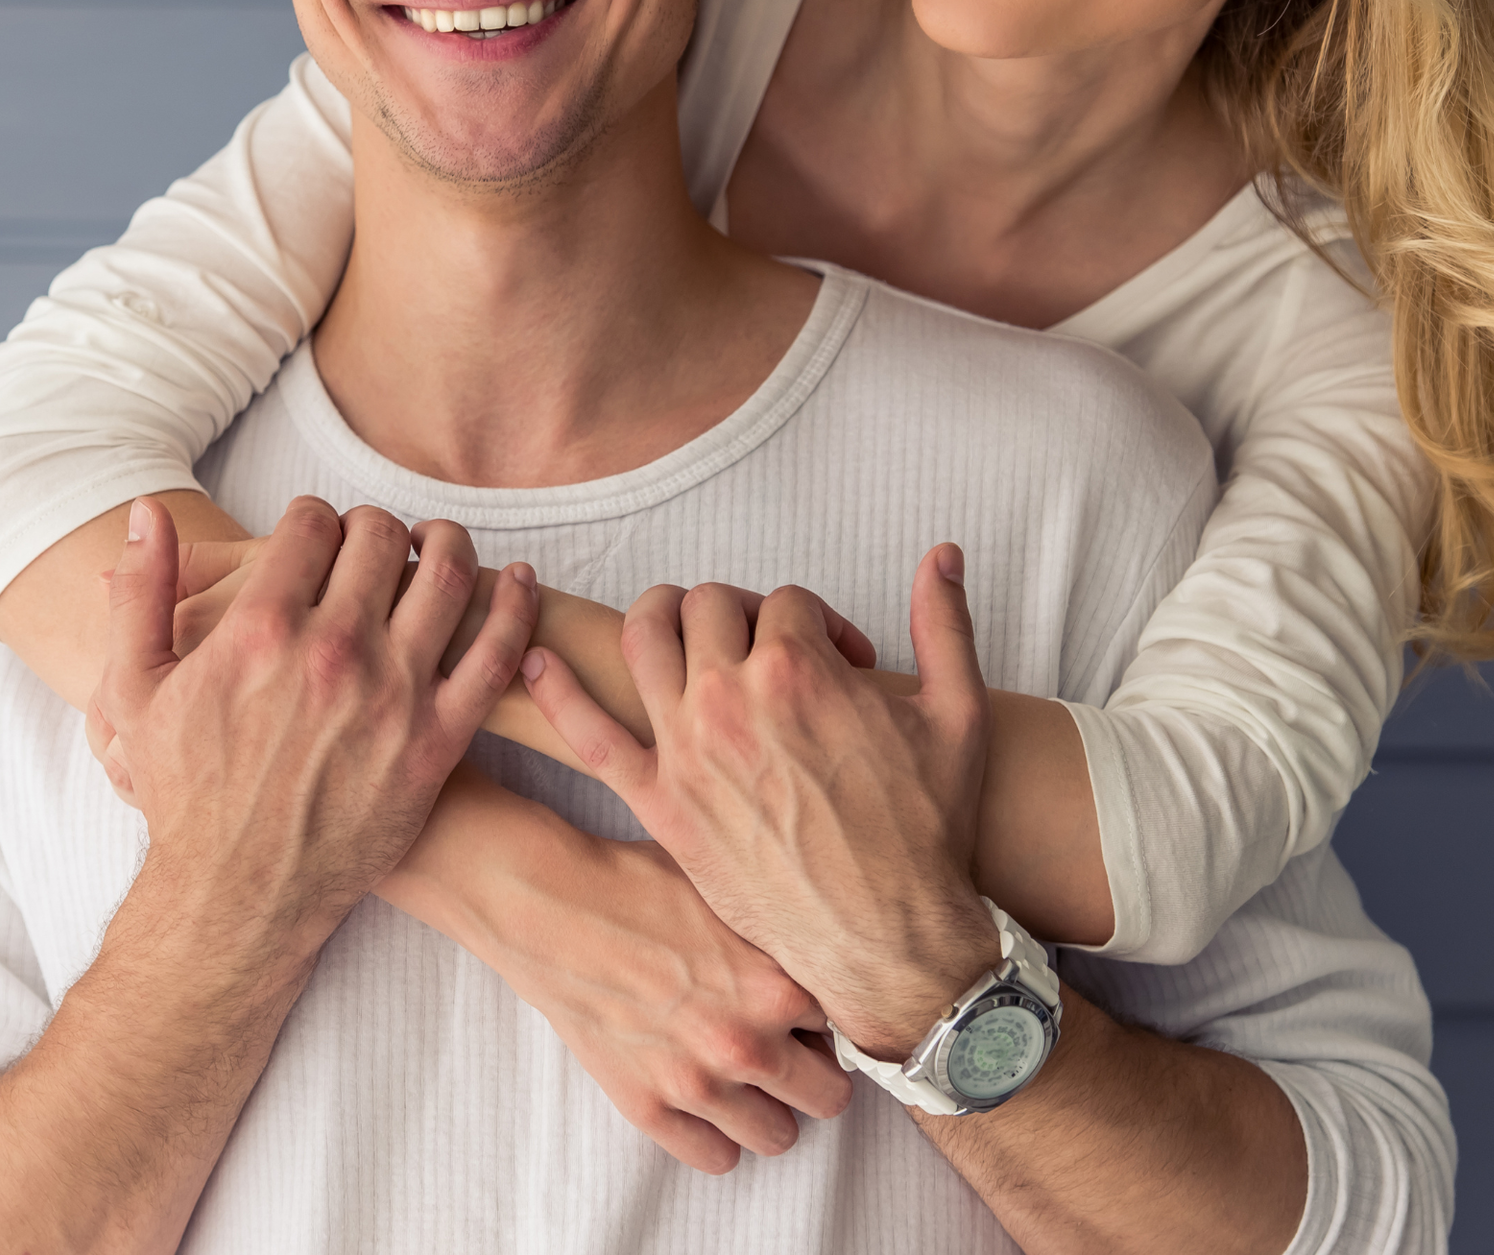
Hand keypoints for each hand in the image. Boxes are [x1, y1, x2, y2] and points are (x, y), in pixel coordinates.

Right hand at [94, 495, 538, 955]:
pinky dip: (516, 606)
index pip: (313, 522)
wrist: (236, 897)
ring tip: (436, 544)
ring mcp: (394, 695)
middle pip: (380, 538)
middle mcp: (334, 651)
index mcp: (261, 629)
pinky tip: (519, 582)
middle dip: (375, 526)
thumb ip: (139, 593)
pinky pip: (497, 654)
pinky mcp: (438, 740)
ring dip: (448, 542)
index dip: (315, 517)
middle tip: (371, 543)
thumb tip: (145, 512)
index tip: (316, 534)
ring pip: (445, 575)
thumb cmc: (184, 793)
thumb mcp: (134, 690)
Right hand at [479, 828, 850, 1170]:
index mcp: (775, 986)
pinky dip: (719, 1135)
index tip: (804, 1006)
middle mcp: (745, 1045)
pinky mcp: (649, 1108)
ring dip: (771, 1108)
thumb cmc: (637, 882)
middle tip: (788, 1048)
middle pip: (827, 1096)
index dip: (822, 1012)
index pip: (844, 1027)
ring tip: (747, 1075)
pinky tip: (706, 1098)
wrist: (554, 905)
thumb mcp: (728, 887)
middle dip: (814, 1070)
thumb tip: (818, 943)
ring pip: (778, 1137)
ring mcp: (696, 1085)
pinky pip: (716, 1159)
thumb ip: (780, 930)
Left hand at [520, 546, 1000, 1056]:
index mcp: (798, 668)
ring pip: (644, 638)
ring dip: (661, 617)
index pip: (786, 600)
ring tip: (685, 633)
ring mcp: (686, 749)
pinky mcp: (659, 802)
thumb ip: (944, 622)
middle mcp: (731, 697)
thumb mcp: (958, 715)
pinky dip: (556, 690)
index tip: (844, 661)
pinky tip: (536, 659)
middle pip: (710, 603)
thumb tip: (944, 551)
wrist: (891, 941)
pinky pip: (589, 736)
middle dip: (744, 613)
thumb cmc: (927, 832)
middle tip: (771, 651)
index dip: (820, 622)